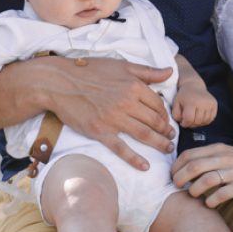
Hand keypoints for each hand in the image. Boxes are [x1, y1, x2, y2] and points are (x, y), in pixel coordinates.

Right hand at [41, 57, 175, 170]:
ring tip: (167, 148)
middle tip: (172, 137)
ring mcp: (113, 119)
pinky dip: (134, 158)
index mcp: (133, 86)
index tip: (166, 120)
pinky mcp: (100, 131)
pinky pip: (121, 148)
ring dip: (158, 143)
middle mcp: (127, 102)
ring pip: (143, 134)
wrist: (60, 82)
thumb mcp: (121, 65)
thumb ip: (147, 71)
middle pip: (154, 120)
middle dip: (166, 130)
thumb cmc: (91, 71)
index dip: (165, 114)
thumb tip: (169, 72)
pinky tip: (145, 166)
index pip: (158, 104)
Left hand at [172, 79, 217, 127]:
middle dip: (191, 124)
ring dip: (198, 123)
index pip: (189, 119)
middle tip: (188, 120)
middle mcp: (202, 102)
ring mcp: (210, 103)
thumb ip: (176, 115)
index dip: (184, 123)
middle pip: (197, 121)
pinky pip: (210, 119)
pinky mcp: (214, 104)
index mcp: (191, 101)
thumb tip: (184, 123)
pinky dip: (205, 121)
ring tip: (194, 118)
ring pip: (205, 121)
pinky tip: (200, 116)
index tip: (182, 121)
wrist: (194, 85)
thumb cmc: (183, 97)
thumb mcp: (176, 104)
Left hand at [172, 143, 232, 207]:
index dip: (176, 167)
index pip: (189, 155)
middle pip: (193, 167)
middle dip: (180, 179)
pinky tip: (210, 204)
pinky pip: (223, 194)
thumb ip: (213, 158)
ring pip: (206, 180)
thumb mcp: (232, 154)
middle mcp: (227, 158)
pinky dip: (211, 201)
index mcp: (221, 149)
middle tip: (177, 188)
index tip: (173, 177)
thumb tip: (190, 167)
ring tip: (193, 196)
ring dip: (194, 190)